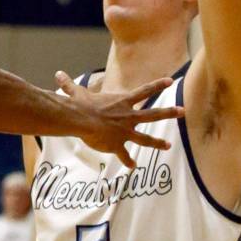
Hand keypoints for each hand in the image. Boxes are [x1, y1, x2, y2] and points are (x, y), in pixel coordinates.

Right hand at [56, 71, 183, 167]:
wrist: (80, 119)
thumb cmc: (79, 105)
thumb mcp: (76, 92)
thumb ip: (69, 84)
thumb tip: (58, 74)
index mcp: (122, 102)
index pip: (144, 91)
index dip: (158, 85)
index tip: (170, 81)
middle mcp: (128, 116)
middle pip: (153, 114)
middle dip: (169, 112)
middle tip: (183, 111)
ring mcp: (124, 132)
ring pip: (146, 138)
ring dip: (158, 142)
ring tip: (169, 146)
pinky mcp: (117, 145)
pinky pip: (125, 155)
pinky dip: (129, 161)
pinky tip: (133, 166)